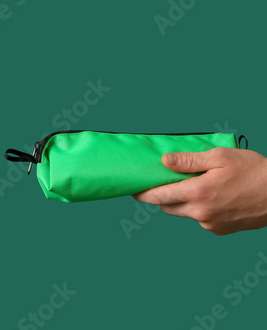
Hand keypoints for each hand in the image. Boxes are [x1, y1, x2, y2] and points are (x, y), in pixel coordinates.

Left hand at [133, 148, 266, 234]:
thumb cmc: (253, 171)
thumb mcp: (219, 157)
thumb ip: (189, 161)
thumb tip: (164, 161)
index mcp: (198, 192)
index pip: (159, 196)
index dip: (143, 193)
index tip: (133, 190)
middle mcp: (201, 212)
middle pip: (168, 206)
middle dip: (164, 195)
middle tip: (169, 181)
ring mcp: (211, 224)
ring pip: (185, 213)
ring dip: (183, 202)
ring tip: (198, 185)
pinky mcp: (221, 230)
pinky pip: (201, 219)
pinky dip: (200, 209)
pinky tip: (214, 197)